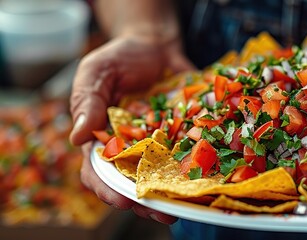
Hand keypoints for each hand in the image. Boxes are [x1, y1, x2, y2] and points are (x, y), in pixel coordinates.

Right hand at [69, 34, 193, 223]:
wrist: (155, 44)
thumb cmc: (120, 58)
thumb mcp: (97, 72)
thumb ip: (88, 100)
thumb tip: (77, 137)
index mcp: (103, 139)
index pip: (99, 172)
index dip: (108, 189)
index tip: (122, 198)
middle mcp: (132, 149)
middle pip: (135, 183)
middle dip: (146, 202)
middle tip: (162, 212)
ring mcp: (161, 145)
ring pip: (166, 177)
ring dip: (175, 193)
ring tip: (188, 205)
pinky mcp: (186, 136)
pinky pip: (193, 155)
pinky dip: (202, 167)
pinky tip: (212, 177)